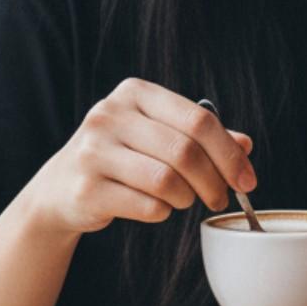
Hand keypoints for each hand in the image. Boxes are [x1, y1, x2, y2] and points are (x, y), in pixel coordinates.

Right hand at [25, 77, 255, 237]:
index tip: (246, 179)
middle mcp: (110, 115)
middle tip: (220, 198)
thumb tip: (245, 144)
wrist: (59, 188)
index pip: (198, 119)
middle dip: (214, 181)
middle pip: (185, 151)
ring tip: (184, 200)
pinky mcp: (87, 189)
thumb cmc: (120, 157)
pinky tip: (155, 207)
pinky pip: (147, 206)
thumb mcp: (157, 135)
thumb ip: (200, 136)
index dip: (229, 153)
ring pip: (167, 181)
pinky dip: (162, 212)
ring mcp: (93, 152)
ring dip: (187, 198)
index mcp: (134, 93)